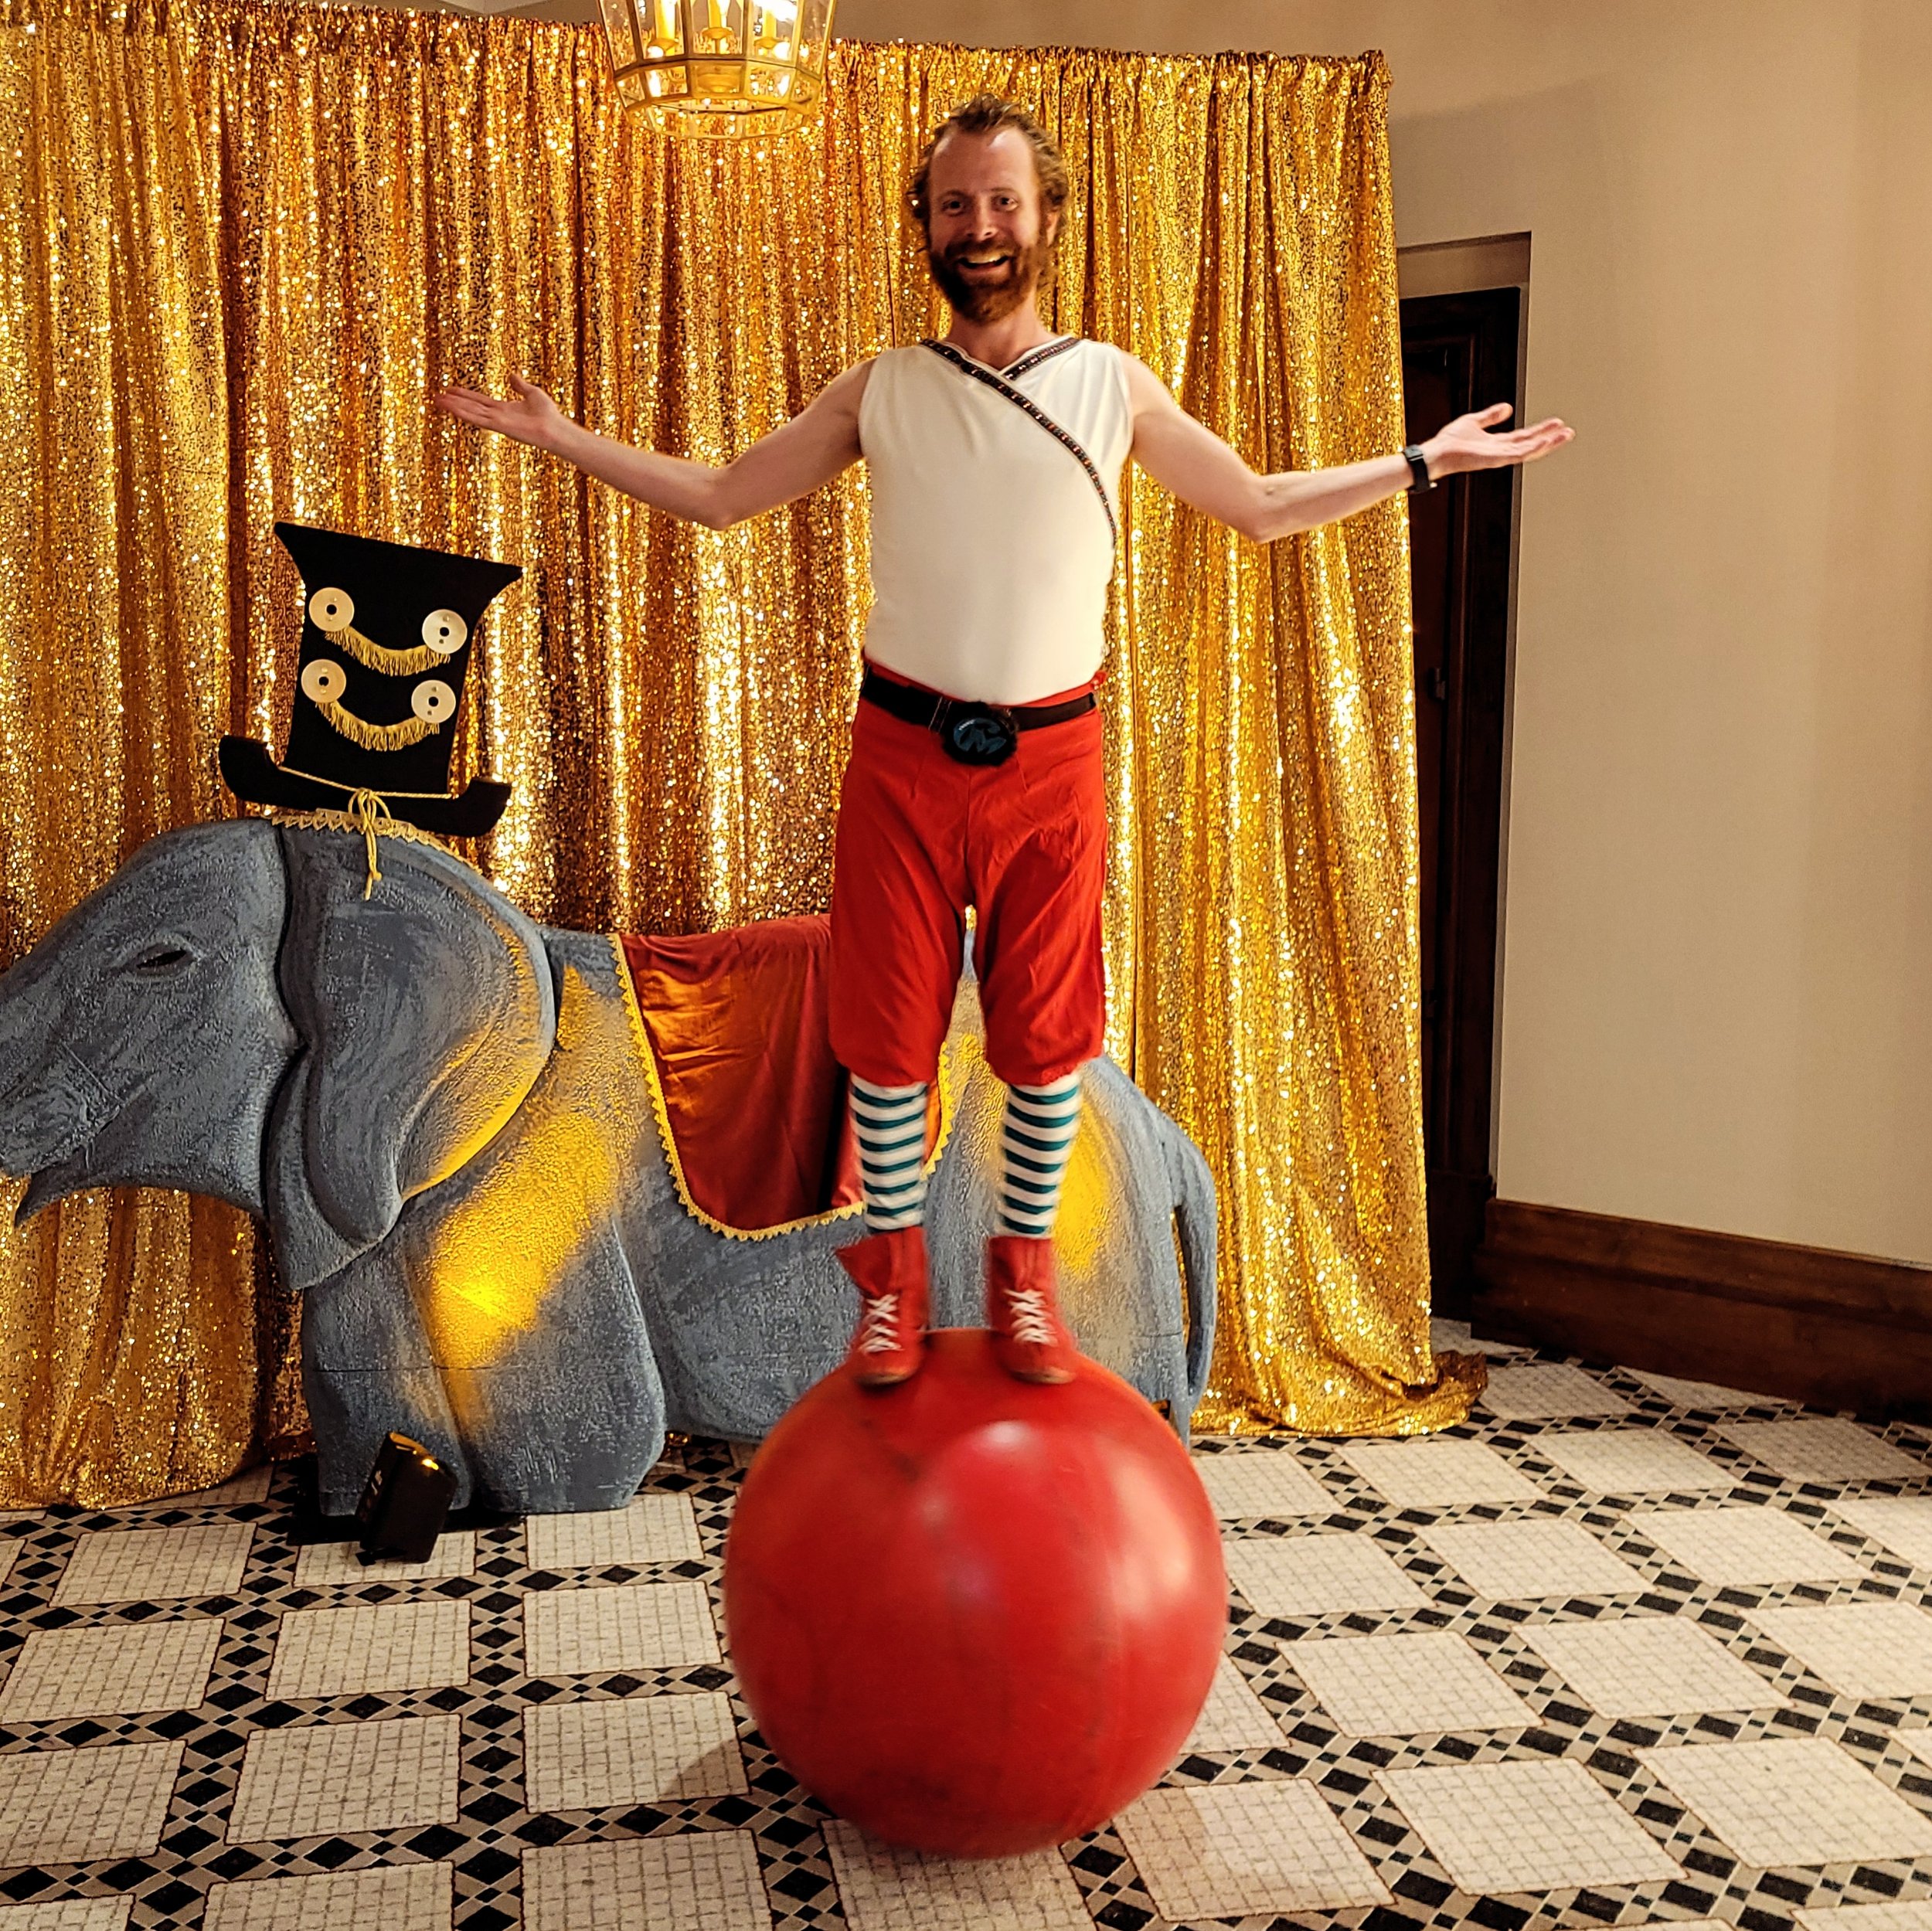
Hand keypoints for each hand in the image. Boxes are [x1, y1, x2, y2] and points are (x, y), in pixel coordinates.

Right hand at [435, 374, 568, 451]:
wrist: (555, 429)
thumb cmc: (549, 415)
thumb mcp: (533, 393)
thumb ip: (520, 385)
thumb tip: (512, 375)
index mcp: (504, 410)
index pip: (479, 401)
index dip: (465, 395)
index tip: (451, 390)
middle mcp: (497, 416)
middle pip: (471, 407)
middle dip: (454, 402)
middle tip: (436, 397)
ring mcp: (497, 422)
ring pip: (470, 413)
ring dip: (453, 407)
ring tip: (437, 401)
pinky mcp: (499, 425)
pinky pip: (477, 418)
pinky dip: (464, 412)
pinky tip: (452, 407)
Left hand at [1422, 402, 1571, 478]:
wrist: (1437, 453)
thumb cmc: (1450, 441)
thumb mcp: (1474, 421)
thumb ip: (1491, 415)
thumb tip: (1508, 407)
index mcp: (1497, 443)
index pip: (1524, 436)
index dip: (1541, 430)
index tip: (1557, 423)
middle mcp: (1501, 451)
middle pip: (1531, 443)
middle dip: (1550, 437)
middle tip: (1568, 432)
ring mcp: (1499, 456)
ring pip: (1530, 450)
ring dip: (1548, 443)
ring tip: (1565, 436)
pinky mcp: (1495, 459)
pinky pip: (1518, 454)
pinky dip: (1534, 448)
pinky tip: (1546, 441)